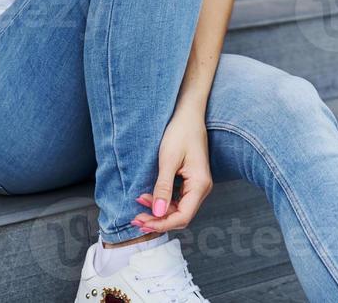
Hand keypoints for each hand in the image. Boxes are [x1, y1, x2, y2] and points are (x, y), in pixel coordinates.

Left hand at [133, 107, 211, 233]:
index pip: (183, 216)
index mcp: (200, 184)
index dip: (162, 223)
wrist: (188, 114)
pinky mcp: (191, 181)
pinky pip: (178, 199)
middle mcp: (202, 188)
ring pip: (178, 209)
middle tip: (136, 219)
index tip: (142, 222)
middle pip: (181, 215)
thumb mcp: (168, 160)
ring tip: (138, 208)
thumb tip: (158, 213)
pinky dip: (163, 202)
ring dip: (159, 212)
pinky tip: (148, 198)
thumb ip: (164, 188)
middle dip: (158, 220)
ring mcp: (197, 185)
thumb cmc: (180, 132)